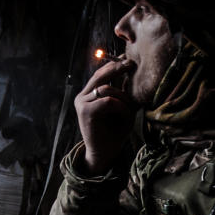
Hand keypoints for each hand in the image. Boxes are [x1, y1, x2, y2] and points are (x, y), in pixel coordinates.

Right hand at [75, 58, 136, 173]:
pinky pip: (108, 101)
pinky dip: (120, 106)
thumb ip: (123, 94)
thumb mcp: (122, 110)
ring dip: (122, 97)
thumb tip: (132, 74)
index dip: (113, 65)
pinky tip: (125, 115)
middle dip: (117, 68)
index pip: (100, 74)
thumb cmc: (114, 133)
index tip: (128, 60)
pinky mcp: (85, 111)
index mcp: (89, 95)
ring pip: (105, 88)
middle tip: (131, 64)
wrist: (103, 155)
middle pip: (100, 75)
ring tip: (129, 109)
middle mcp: (83, 97)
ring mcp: (82, 103)